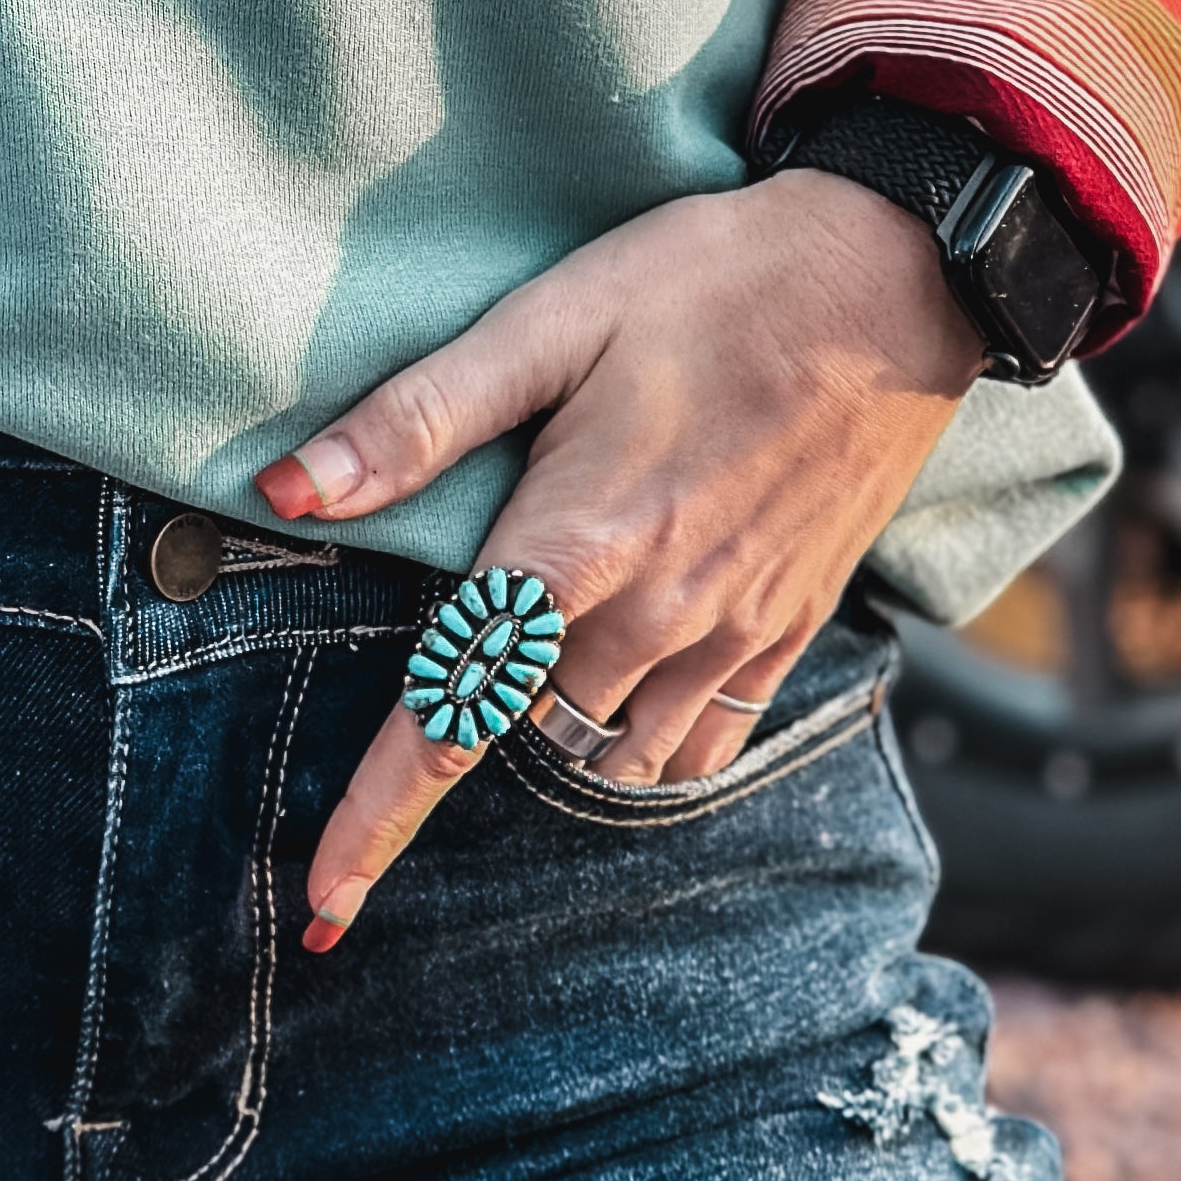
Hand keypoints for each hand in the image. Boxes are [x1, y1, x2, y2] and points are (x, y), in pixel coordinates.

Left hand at [255, 170, 983, 945]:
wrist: (894, 280)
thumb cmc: (710, 279)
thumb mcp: (552, 316)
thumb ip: (419, 417)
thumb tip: (286, 491)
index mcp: (577, 540)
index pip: (452, 708)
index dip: (379, 813)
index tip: (325, 901)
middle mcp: (653, 612)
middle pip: (517, 723)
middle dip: (460, 724)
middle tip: (432, 671)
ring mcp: (728, 632)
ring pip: (603, 743)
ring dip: (550, 724)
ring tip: (527, 655)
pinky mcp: (786, 631)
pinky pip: (696, 741)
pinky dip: (643, 739)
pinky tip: (620, 682)